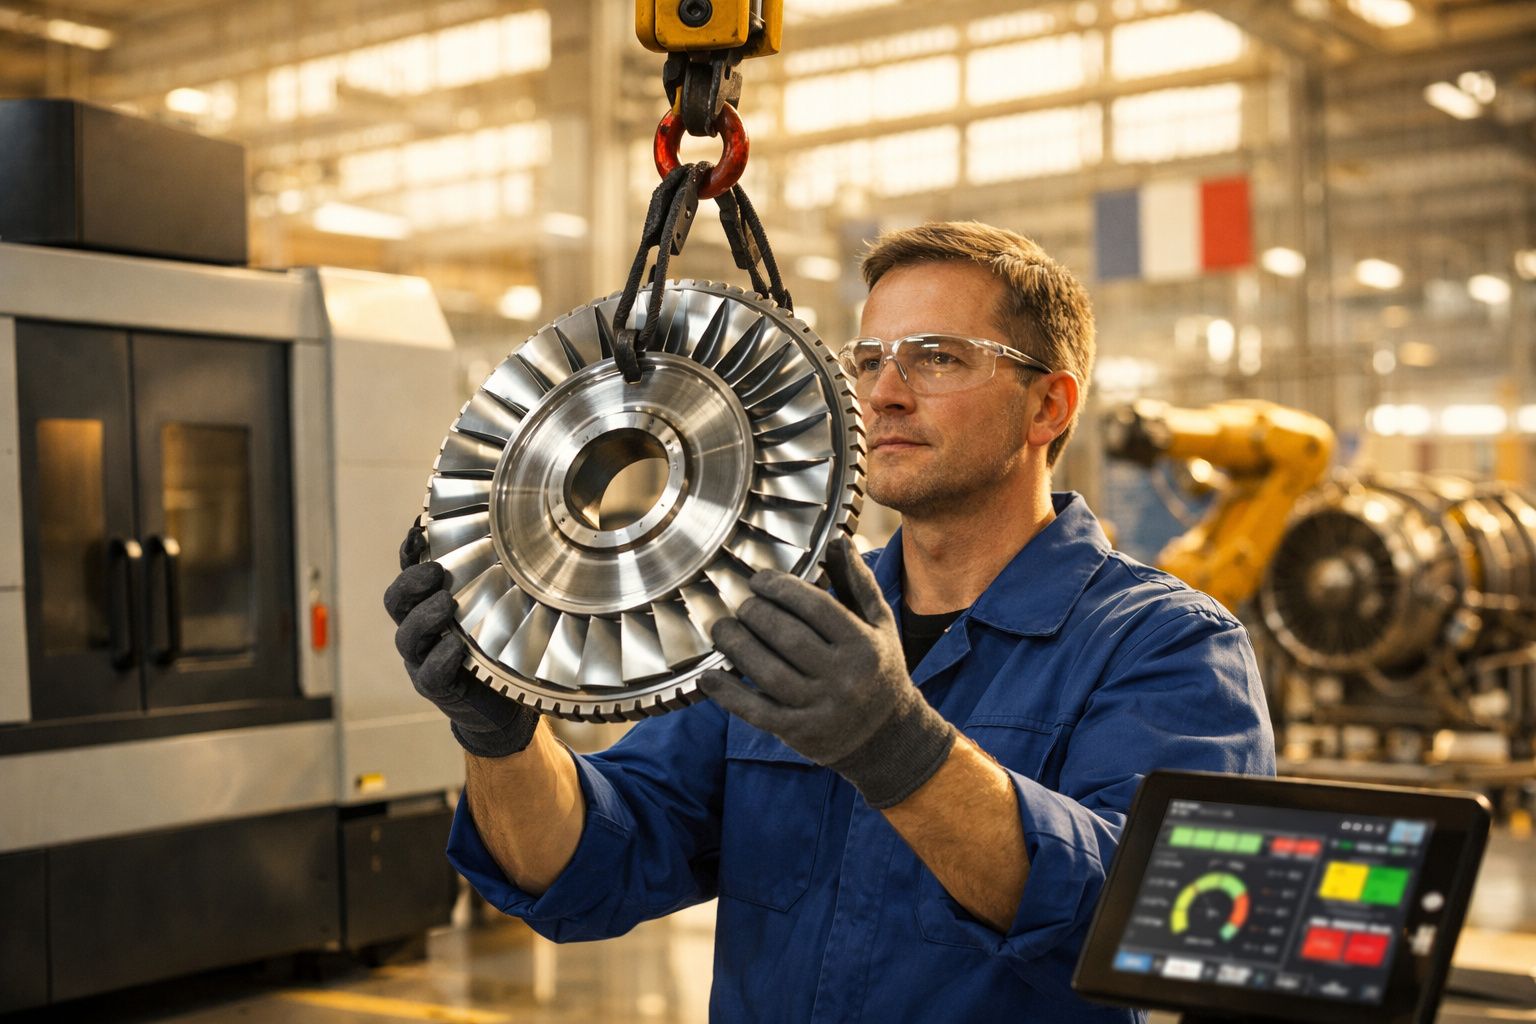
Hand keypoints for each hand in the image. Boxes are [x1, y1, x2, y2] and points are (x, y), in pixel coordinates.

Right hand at [384, 520, 539, 757]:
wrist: (503, 702)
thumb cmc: (498, 646)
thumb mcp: (494, 607)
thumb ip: (490, 578)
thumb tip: (504, 531)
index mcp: (427, 606)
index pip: (409, 574)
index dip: (408, 554)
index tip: (419, 532)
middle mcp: (418, 631)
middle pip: (395, 603)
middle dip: (410, 583)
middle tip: (435, 571)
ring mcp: (422, 661)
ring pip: (406, 638)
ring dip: (424, 618)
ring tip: (446, 604)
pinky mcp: (438, 689)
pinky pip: (429, 674)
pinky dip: (441, 659)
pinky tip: (457, 648)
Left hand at [701, 536, 955, 807]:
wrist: (888, 737)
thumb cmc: (879, 669)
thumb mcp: (880, 625)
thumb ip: (858, 583)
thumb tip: (839, 541)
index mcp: (863, 646)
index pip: (815, 607)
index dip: (781, 588)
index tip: (759, 581)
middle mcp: (844, 678)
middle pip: (787, 637)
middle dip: (755, 614)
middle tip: (741, 604)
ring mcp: (821, 708)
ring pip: (768, 672)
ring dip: (737, 646)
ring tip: (722, 627)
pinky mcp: (800, 733)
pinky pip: (757, 712)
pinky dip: (729, 694)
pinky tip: (708, 677)